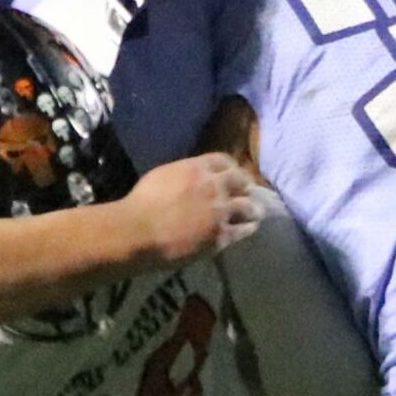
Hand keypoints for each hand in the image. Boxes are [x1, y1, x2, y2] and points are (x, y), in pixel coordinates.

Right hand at [128, 154, 262, 264]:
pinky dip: (248, 227)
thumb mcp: (162, 176)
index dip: (232, 168)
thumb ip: (182, 174)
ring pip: (248, 206)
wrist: (139, 231)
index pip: (224, 161)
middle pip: (241, 181)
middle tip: (248, 193)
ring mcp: (221, 211)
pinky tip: (250, 228)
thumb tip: (190, 178)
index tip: (234, 174)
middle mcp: (214, 186)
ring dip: (253, 208)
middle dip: (246, 186)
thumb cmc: (141, 204)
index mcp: (197, 168)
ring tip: (255, 213)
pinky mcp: (222, 235)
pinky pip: (243, 230)